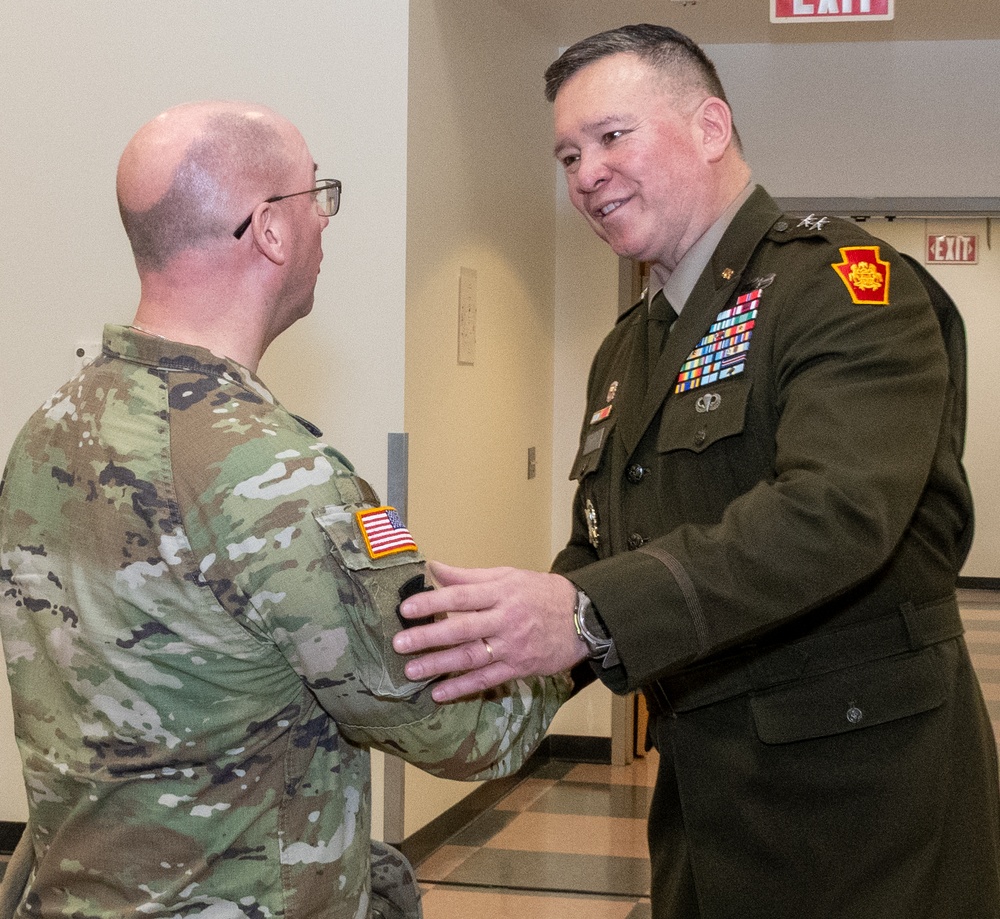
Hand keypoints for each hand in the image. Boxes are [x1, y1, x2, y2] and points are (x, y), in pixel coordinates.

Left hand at [393, 561, 587, 701]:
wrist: (581, 618)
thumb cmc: (538, 593)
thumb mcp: (507, 576)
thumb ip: (468, 576)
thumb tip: (434, 567)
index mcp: (500, 592)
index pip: (461, 597)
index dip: (432, 603)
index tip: (406, 609)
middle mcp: (505, 619)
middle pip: (462, 629)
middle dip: (428, 637)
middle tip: (399, 644)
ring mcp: (512, 646)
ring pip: (471, 657)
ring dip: (439, 665)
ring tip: (411, 671)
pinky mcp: (518, 668)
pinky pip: (486, 679)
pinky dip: (462, 687)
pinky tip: (439, 692)